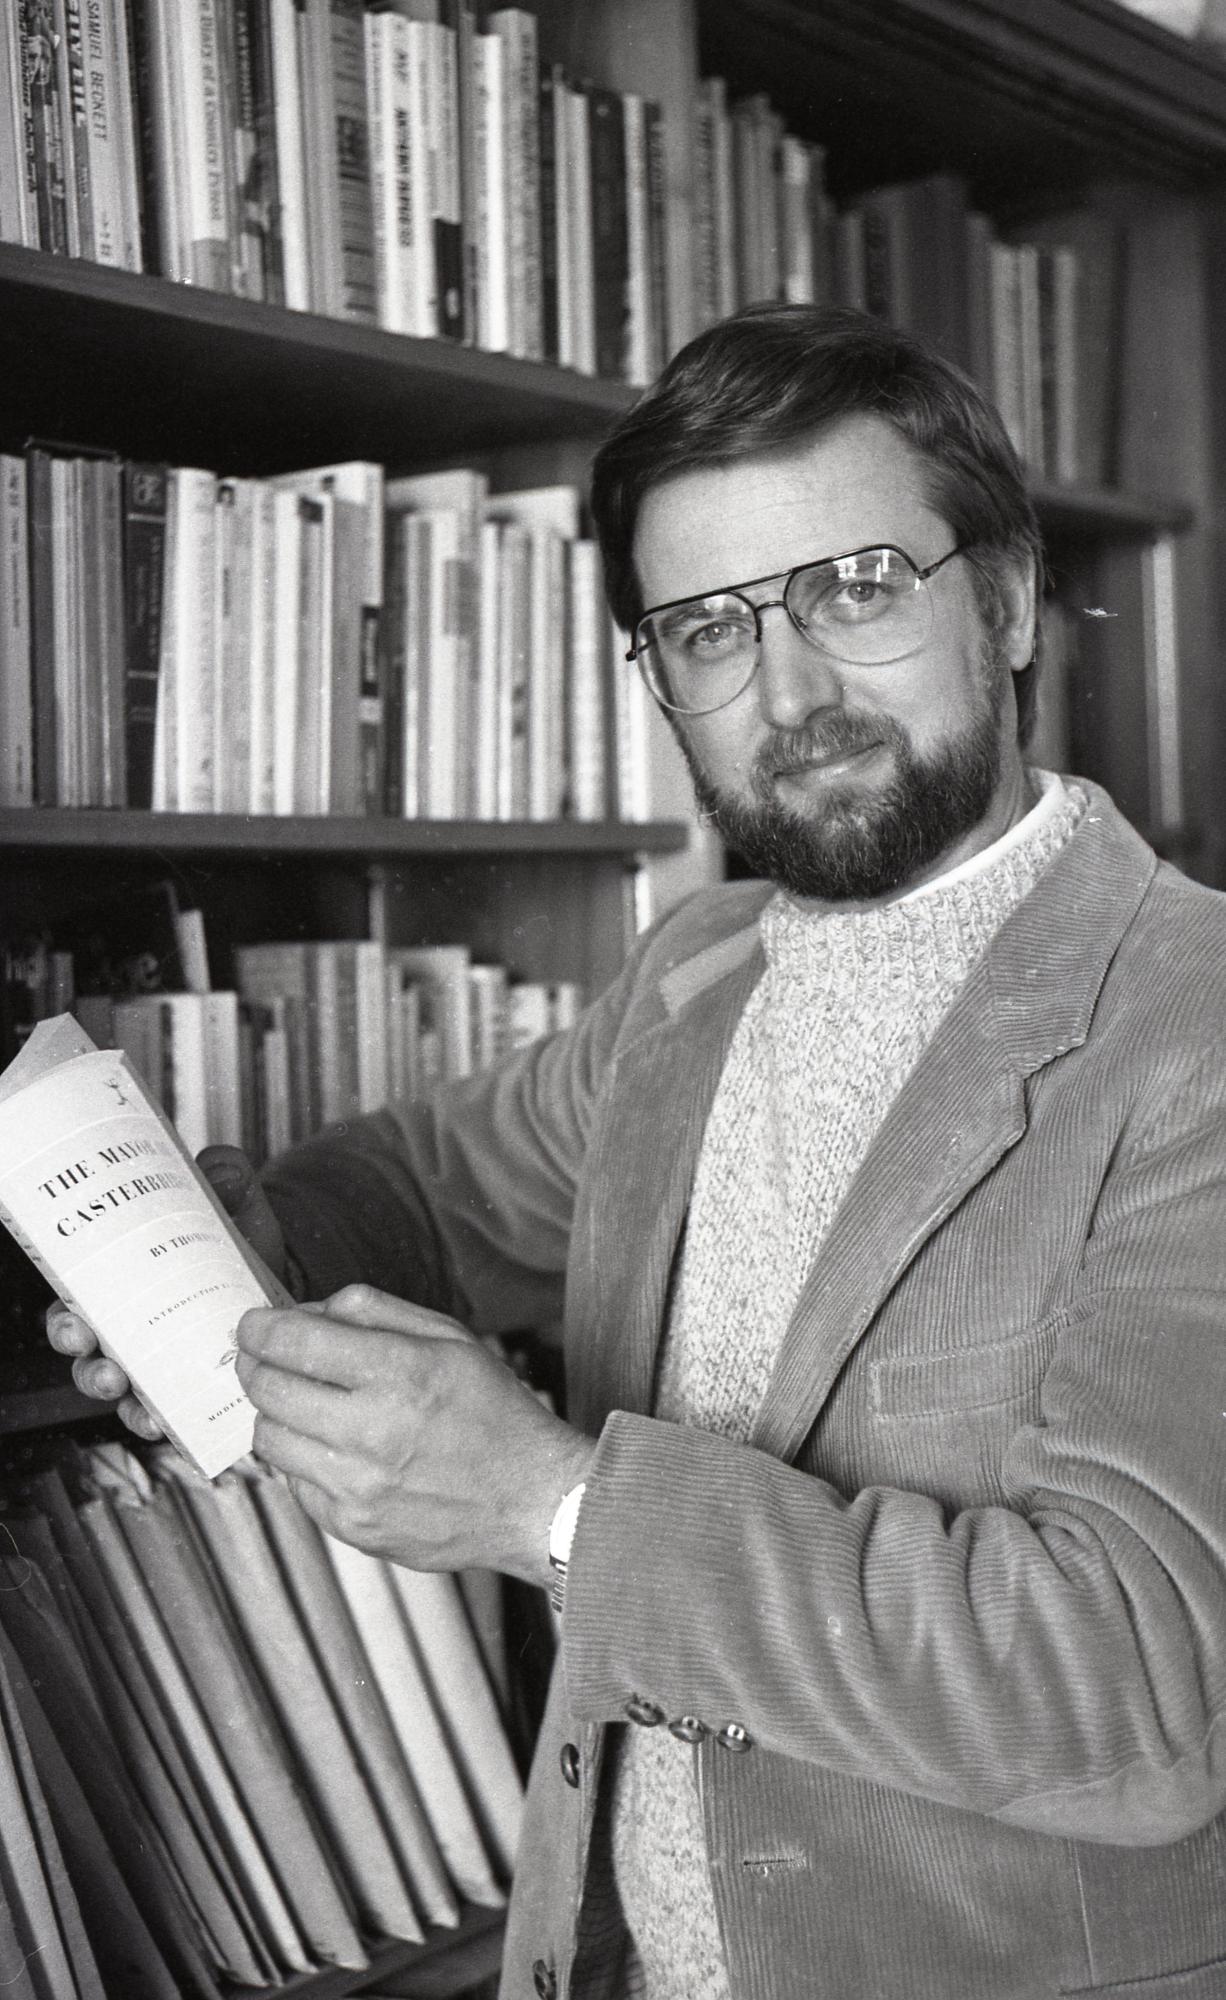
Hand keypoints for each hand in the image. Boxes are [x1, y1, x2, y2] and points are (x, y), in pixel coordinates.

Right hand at [45, 1144, 286, 1438]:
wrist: (286, 1278)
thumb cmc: (240, 1239)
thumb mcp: (234, 1203)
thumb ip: (226, 1178)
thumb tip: (218, 1166)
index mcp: (121, 1282)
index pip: (75, 1305)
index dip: (66, 1321)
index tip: (78, 1325)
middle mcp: (129, 1329)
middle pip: (90, 1357)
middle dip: (90, 1368)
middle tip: (107, 1366)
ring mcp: (159, 1363)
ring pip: (123, 1392)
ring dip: (125, 1402)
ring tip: (140, 1403)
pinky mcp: (191, 1386)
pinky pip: (168, 1413)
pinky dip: (164, 1420)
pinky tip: (169, 1423)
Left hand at [235, 1284, 595, 1582]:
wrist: (531, 1500)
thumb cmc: (494, 1414)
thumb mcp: (449, 1338)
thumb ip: (373, 1311)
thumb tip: (306, 1310)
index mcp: (400, 1374)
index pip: (294, 1341)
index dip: (260, 1327)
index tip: (253, 1324)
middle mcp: (373, 1432)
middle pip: (268, 1389)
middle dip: (254, 1364)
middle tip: (259, 1357)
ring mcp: (358, 1487)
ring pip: (269, 1439)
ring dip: (273, 1412)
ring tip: (298, 1401)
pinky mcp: (352, 1527)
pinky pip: (293, 1482)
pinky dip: (300, 1458)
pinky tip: (329, 1446)